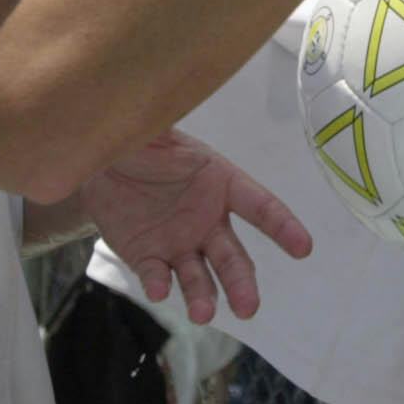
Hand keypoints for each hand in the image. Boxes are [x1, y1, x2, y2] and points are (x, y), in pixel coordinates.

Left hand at [79, 128, 312, 324]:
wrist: (99, 166)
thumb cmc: (140, 143)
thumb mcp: (154, 127)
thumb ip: (166, 121)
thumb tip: (172, 90)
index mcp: (220, 183)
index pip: (259, 205)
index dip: (282, 226)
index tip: (303, 248)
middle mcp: (207, 220)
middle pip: (233, 256)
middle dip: (242, 282)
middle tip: (248, 307)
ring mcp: (179, 244)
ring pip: (200, 276)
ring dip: (204, 296)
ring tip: (202, 313)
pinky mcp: (149, 259)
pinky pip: (157, 275)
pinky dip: (159, 285)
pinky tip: (159, 291)